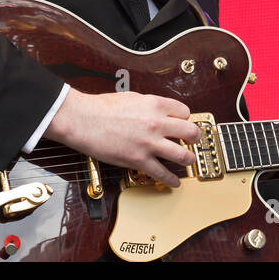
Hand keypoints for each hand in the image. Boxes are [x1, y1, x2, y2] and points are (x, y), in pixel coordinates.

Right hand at [45, 89, 199, 187]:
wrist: (84, 120)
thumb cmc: (102, 108)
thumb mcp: (132, 97)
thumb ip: (149, 105)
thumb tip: (158, 112)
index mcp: (155, 104)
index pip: (184, 111)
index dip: (185, 118)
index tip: (183, 123)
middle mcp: (157, 123)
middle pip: (191, 132)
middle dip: (195, 138)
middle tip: (193, 141)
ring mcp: (150, 144)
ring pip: (183, 155)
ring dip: (188, 159)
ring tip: (188, 161)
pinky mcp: (139, 160)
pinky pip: (162, 173)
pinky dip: (172, 180)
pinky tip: (175, 182)